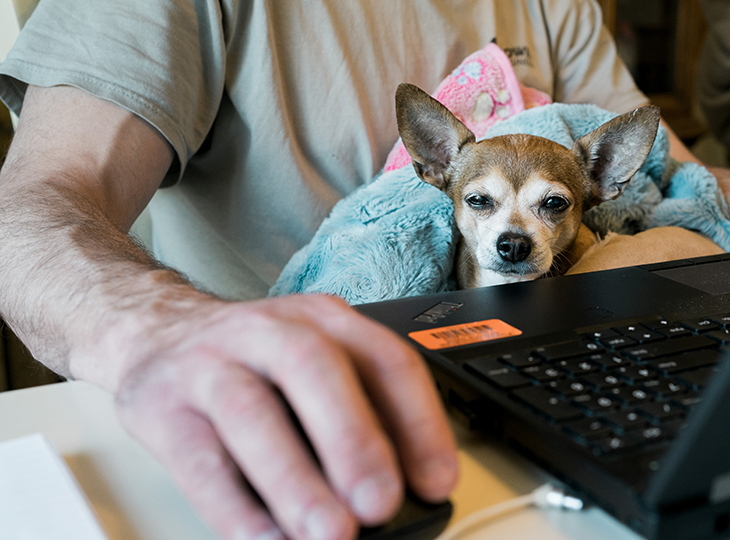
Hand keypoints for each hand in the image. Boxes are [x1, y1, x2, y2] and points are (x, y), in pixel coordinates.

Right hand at [111, 294, 457, 539]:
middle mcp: (270, 331)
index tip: (438, 482)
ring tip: (329, 534)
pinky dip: (235, 508)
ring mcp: (210, 363)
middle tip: (380, 504)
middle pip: (315, 370)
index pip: (386, 359)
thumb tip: (402, 488)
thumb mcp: (314, 363)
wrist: (151, 330)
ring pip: (251, 412)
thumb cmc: (252, 359)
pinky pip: (199, 460)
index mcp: (325, 320)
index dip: (420, 421)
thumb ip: (357, 412)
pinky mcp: (161, 406)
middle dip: (353, 441)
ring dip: (295, 480)